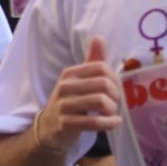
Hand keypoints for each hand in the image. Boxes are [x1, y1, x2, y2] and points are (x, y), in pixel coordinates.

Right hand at [35, 37, 122, 152]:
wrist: (49, 127)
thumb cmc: (70, 101)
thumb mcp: (79, 80)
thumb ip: (92, 61)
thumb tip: (98, 37)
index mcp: (70, 73)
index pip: (101, 68)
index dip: (115, 78)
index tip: (116, 89)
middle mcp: (65, 86)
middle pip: (103, 84)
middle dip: (116, 95)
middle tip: (116, 102)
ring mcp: (64, 105)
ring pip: (100, 102)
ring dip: (113, 109)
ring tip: (113, 113)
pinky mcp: (66, 123)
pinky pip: (94, 122)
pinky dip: (109, 123)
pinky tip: (114, 122)